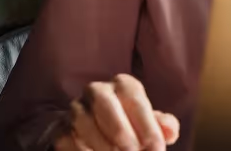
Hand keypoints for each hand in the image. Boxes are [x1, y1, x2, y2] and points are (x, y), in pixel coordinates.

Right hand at [55, 74, 178, 150]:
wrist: (96, 134)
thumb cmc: (131, 126)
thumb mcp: (148, 124)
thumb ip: (162, 125)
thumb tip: (170, 133)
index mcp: (124, 85)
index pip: (136, 100)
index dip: (148, 127)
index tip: (156, 149)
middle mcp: (97, 90)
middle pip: (105, 105)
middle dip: (121, 132)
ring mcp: (75, 108)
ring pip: (83, 122)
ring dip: (102, 145)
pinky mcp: (59, 129)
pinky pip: (67, 139)